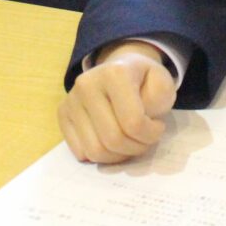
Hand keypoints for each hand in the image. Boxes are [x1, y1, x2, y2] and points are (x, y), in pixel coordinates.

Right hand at [58, 41, 175, 163]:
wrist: (120, 70)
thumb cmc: (144, 81)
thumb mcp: (163, 83)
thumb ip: (159, 99)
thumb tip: (137, 123)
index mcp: (114, 74)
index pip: (133, 123)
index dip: (151, 134)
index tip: (157, 126)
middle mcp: (87, 84)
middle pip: (112, 140)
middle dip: (135, 148)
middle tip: (144, 138)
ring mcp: (71, 100)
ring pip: (95, 151)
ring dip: (118, 155)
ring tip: (129, 141)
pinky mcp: (62, 114)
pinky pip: (80, 152)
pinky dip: (100, 155)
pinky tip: (111, 141)